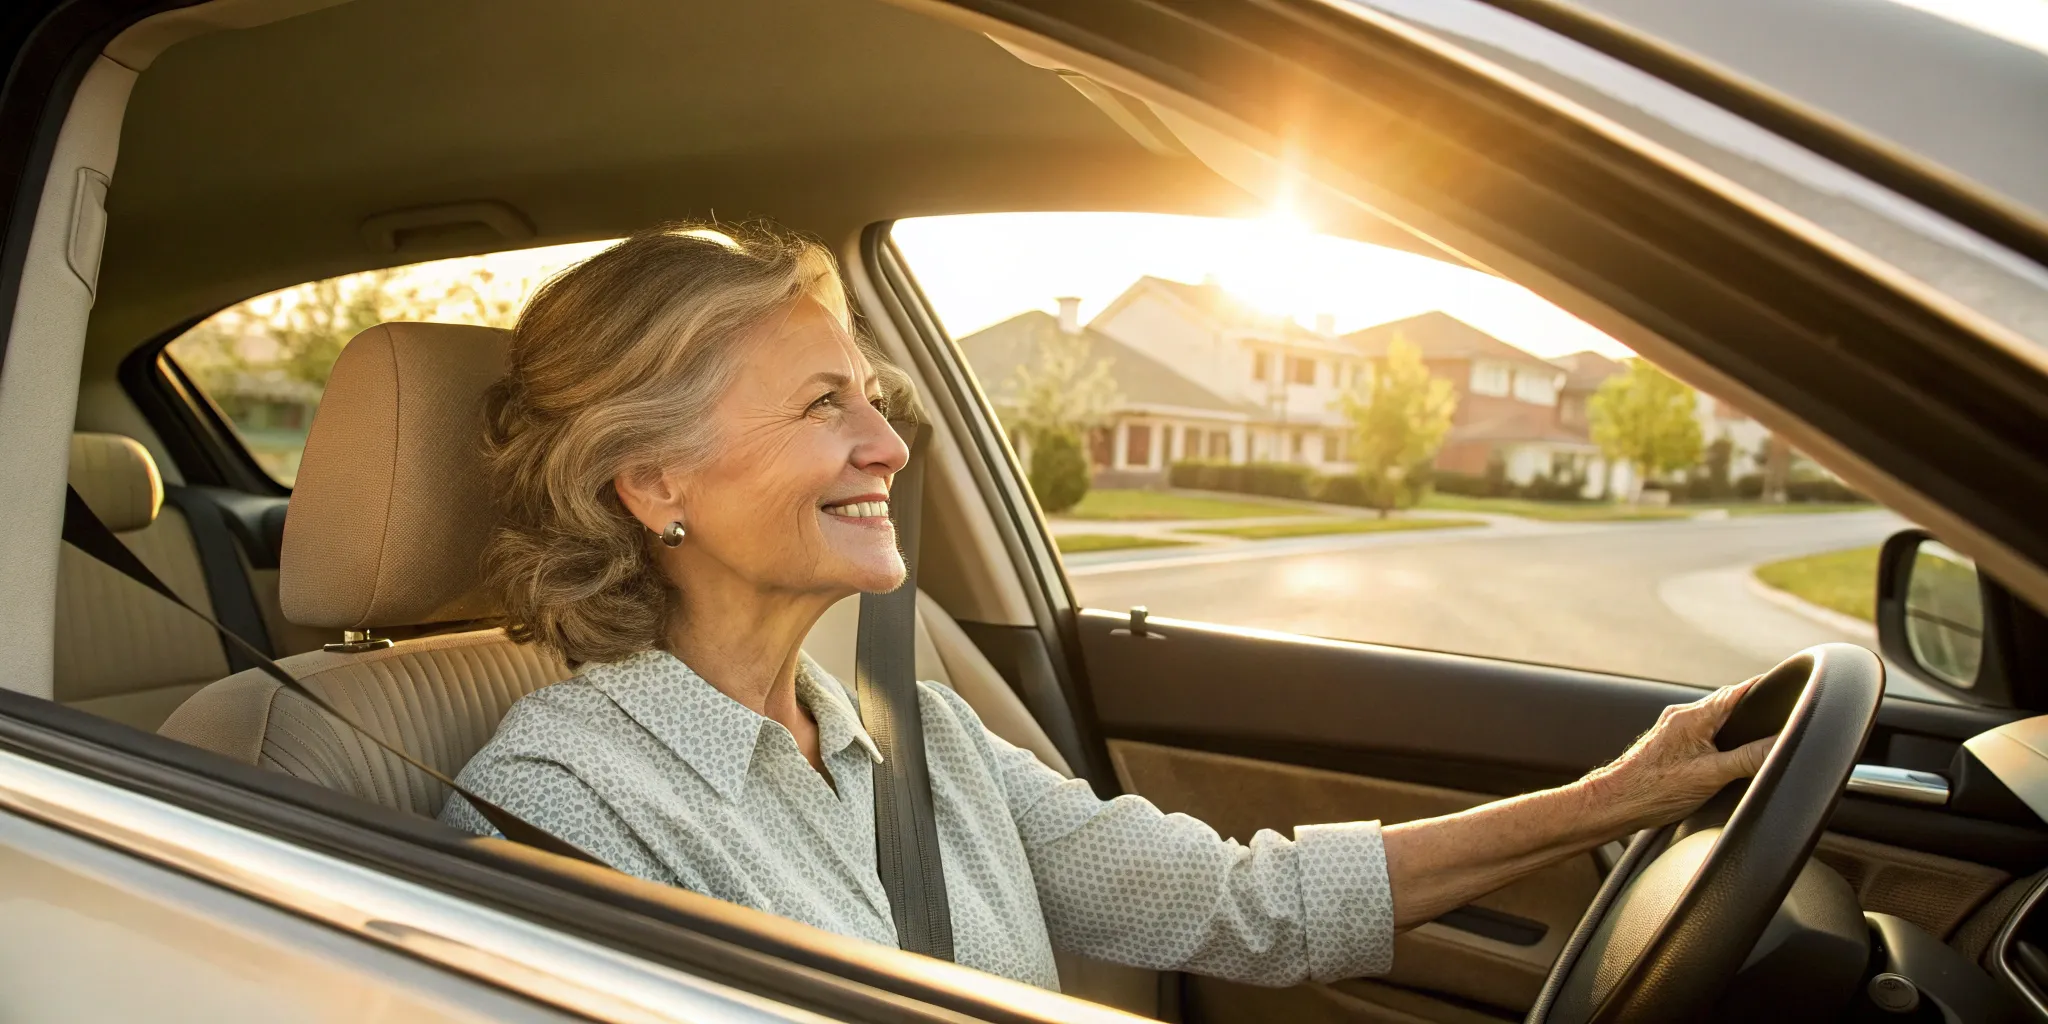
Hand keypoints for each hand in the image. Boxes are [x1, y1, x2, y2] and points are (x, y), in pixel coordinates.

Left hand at [1581, 679, 1776, 833]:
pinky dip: (1720, 738)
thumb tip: (1784, 744)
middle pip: (1729, 704)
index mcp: (1693, 716)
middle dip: (1755, 710)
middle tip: (1782, 715)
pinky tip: (1727, 755)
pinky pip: (1703, 733)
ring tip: (1758, 736)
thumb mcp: (1712, 775)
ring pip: (1715, 720)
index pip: (1739, 691)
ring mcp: (1674, 730)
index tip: (1790, 686)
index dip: (1766, 688)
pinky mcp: (1669, 745)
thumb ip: (1749, 758)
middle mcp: (1682, 716)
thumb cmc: (1654, 790)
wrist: (1614, 804)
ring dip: (1736, 725)